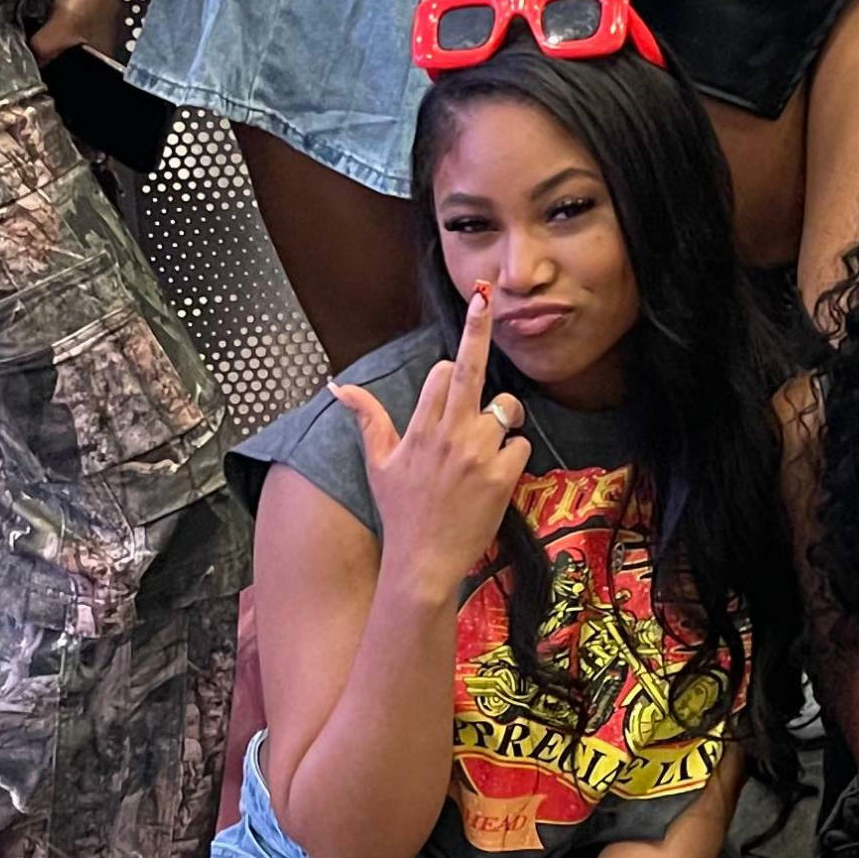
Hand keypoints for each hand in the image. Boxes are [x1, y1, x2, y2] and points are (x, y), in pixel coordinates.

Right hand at [328, 286, 529, 599]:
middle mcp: (449, 434)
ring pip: (506, 408)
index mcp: (420, 428)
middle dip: (478, 328)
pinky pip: (520, 444)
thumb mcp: (378, 462)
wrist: (423, 561)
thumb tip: (338, 385)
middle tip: (486, 296)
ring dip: (503, 420)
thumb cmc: (400, 511)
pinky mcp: (502, 475)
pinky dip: (513, 455)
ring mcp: (477, 453)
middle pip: (470, 368)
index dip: (450, 373)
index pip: (443, 372)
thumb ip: (367, 418)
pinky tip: (494, 475)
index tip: (450, 380)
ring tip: (485, 448)